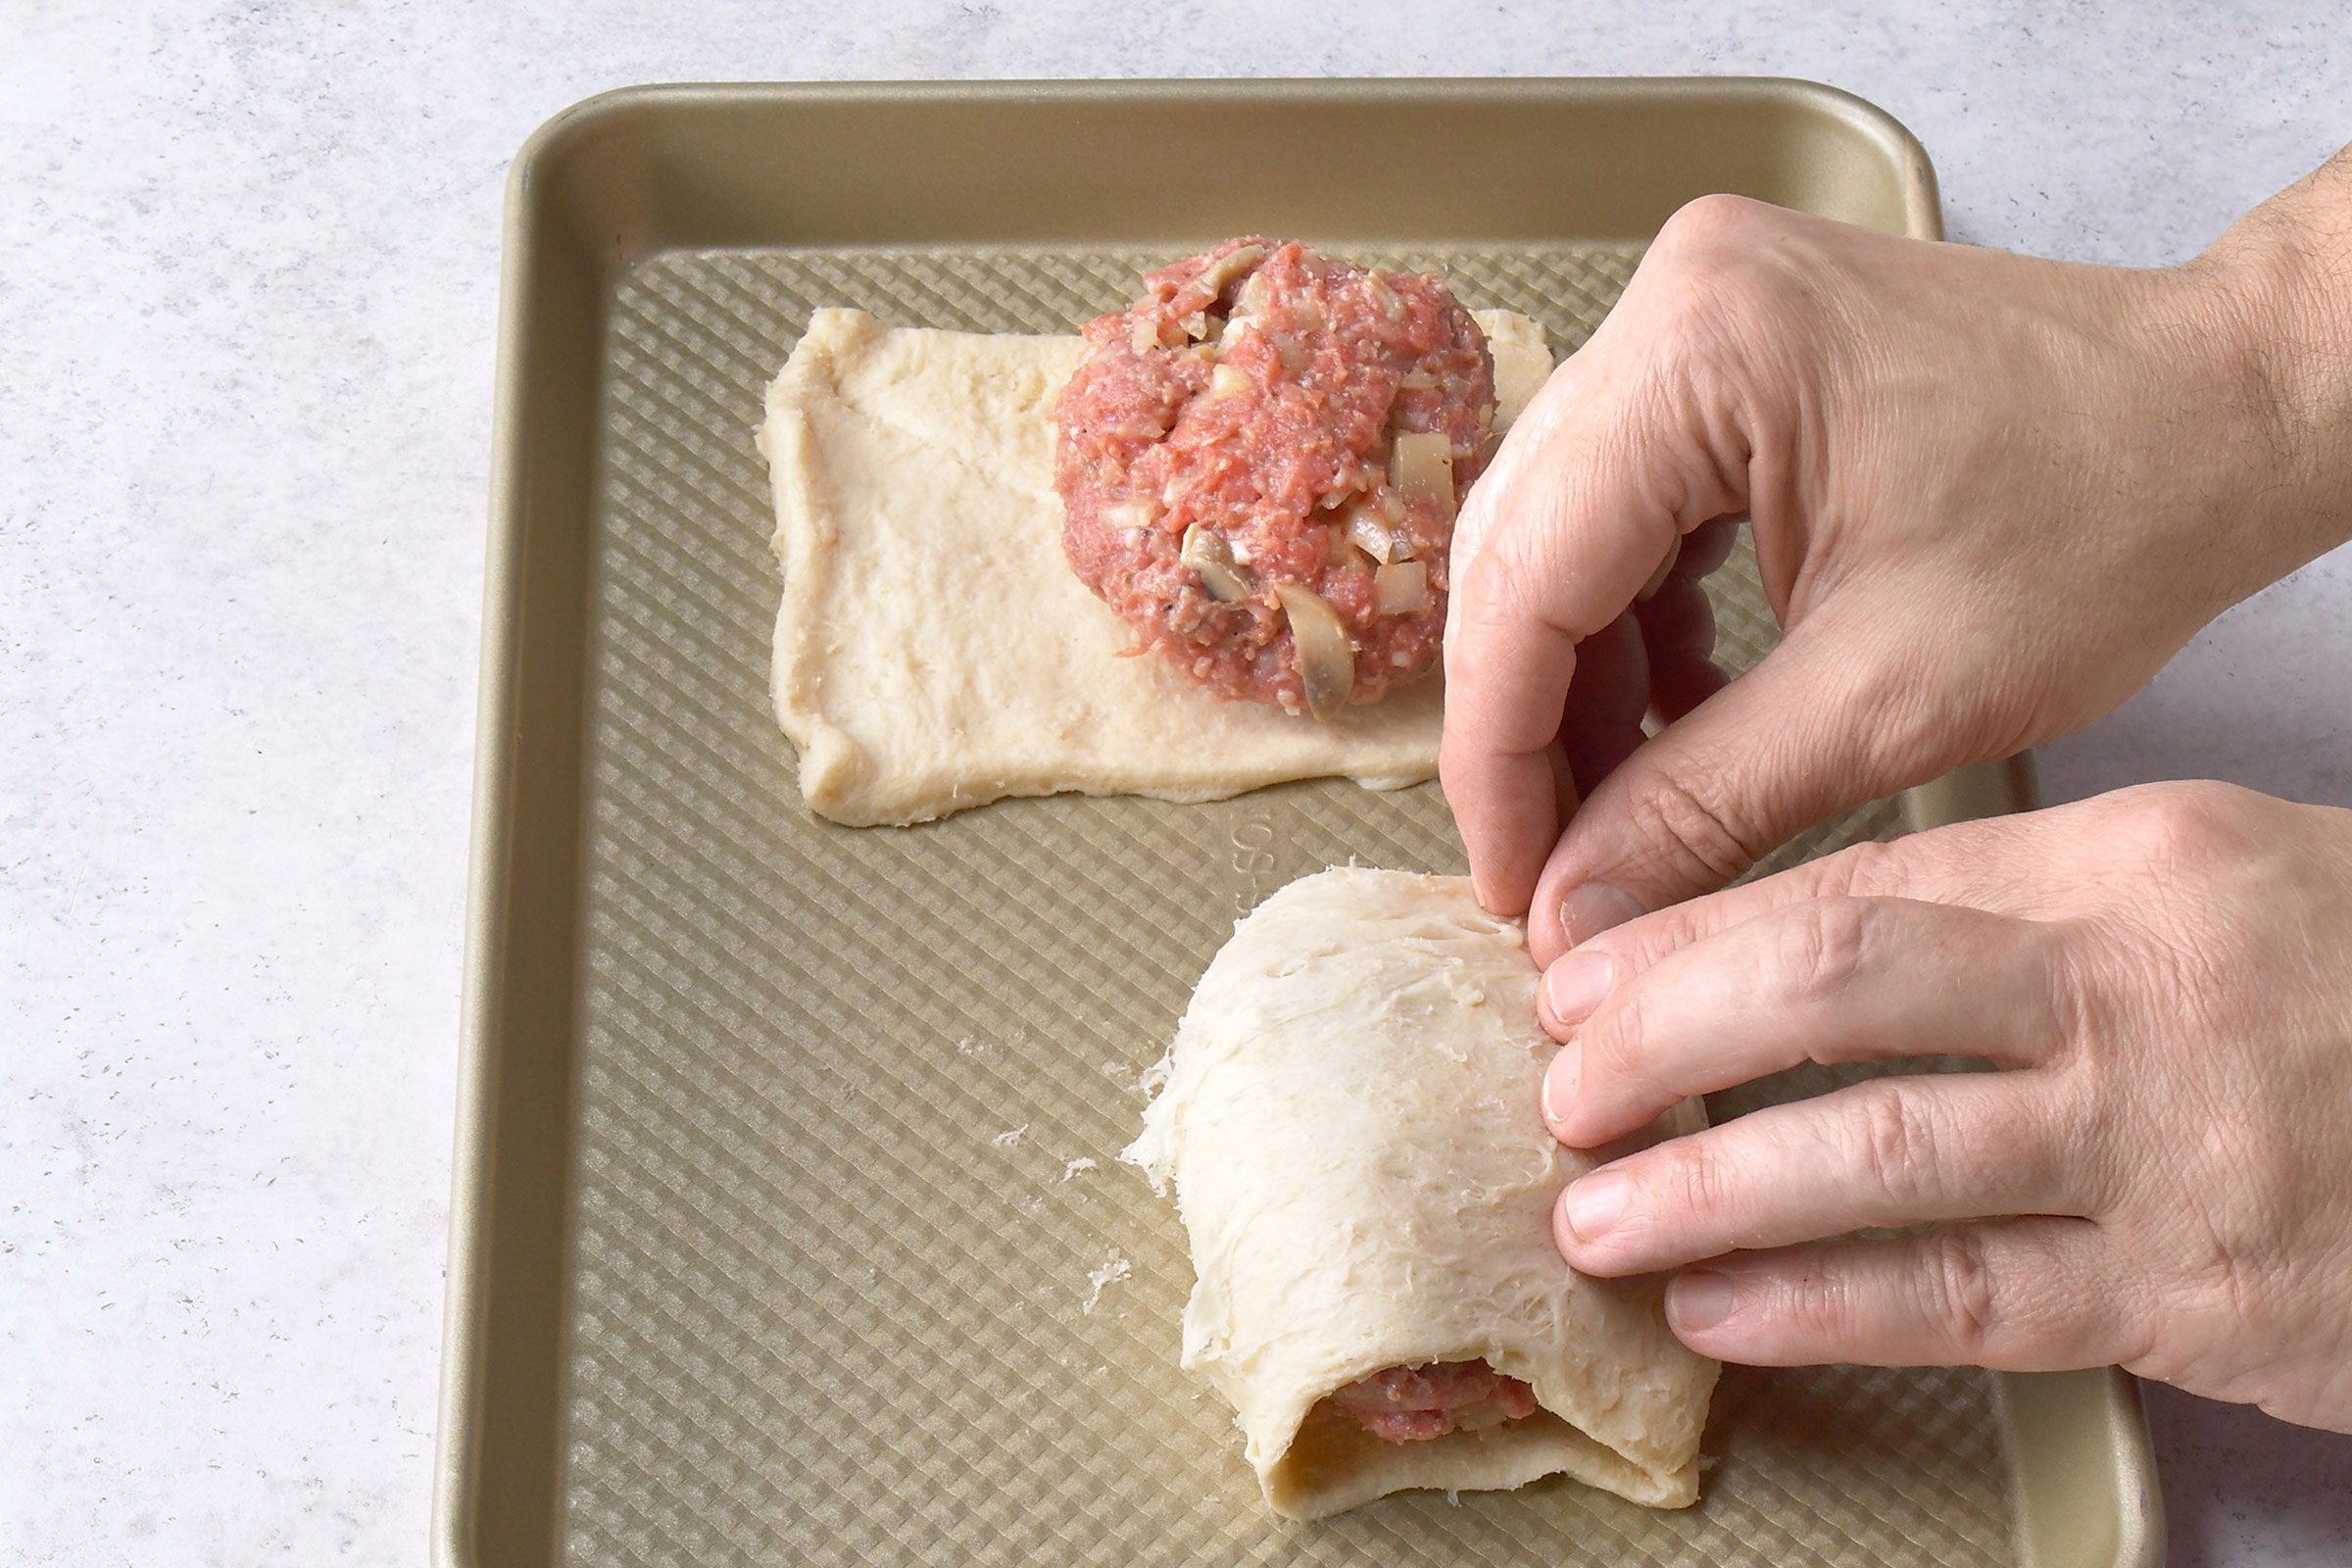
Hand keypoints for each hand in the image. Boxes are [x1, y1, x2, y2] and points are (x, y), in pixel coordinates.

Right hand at [1443, 151, 2351, 966]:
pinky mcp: (1722, 345)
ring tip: (1615, 808)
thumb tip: (1571, 911)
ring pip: (1558, 529)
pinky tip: (1673, 708)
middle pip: (1520, 549)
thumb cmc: (2109, 519)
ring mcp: (1692, 309)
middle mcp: (1672, 301)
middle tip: (1546, 866)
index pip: (1524, 582)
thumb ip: (1703, 807)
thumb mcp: (1892, 699)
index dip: (1498, 755)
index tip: (1508, 881)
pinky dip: (1630, 615)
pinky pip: (1620, 498)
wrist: (2225, 416)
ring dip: (1576, 677)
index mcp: (1702, 355)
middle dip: (1527, 725)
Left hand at [1534, 781, 2351, 1430]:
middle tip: (1561, 1084)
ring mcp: (2166, 1146)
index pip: (1855, 882)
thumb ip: (2022, 911)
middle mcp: (2139, 986)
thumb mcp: (2214, 888)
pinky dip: (1820, 1306)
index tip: (1580, 972)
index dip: (1690, 934)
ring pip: (1876, 1156)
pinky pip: (1964, 1297)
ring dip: (1706, 1191)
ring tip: (1595, 1214)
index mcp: (2132, 863)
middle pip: (1836, 985)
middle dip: (1663, 1036)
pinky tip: (1722, 1310)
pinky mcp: (2195, 1293)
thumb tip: (1796, 955)